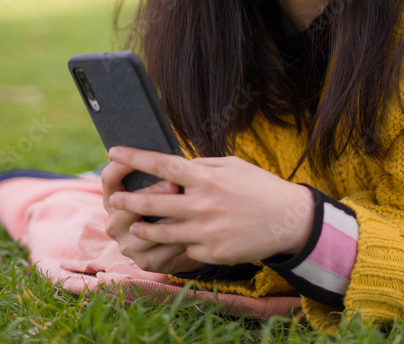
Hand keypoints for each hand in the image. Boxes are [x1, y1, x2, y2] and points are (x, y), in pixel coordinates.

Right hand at [101, 156, 205, 273]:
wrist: (181, 239)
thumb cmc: (171, 201)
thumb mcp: (160, 184)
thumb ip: (158, 168)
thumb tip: (164, 144)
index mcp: (113, 199)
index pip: (109, 178)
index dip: (123, 164)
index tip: (142, 153)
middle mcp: (114, 223)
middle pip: (124, 205)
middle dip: (150, 193)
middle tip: (174, 184)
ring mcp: (127, 245)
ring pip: (142, 231)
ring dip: (165, 220)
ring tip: (187, 210)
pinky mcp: (145, 263)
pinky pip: (159, 252)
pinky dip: (176, 241)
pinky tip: (192, 231)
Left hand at [105, 146, 313, 266]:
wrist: (290, 220)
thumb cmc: (260, 188)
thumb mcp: (232, 166)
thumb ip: (202, 166)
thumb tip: (176, 168)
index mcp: (207, 177)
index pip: (163, 165)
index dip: (135, 157)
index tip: (114, 151)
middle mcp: (203, 204)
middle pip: (152, 202)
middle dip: (128, 200)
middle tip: (113, 199)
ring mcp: (206, 231)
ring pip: (161, 232)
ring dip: (142, 228)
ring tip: (132, 226)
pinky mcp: (212, 253)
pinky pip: (183, 249)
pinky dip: (173, 245)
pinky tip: (165, 242)